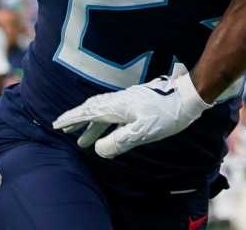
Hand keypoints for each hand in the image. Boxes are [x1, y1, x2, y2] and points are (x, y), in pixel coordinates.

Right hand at [54, 68, 210, 158]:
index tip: (56, 124)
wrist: (189, 96)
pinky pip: (114, 115)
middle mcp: (120, 101)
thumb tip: (98, 149)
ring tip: (82, 141)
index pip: (88, 112)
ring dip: (90, 126)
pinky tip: (108, 133)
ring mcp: (129, 102)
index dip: (72, 119)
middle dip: (77, 121)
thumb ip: (119, 141)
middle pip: (92, 110)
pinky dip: (105, 124)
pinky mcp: (139, 105)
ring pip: (103, 113)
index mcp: (117, 106)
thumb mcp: (143, 132)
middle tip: (62, 130)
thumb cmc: (168, 114)